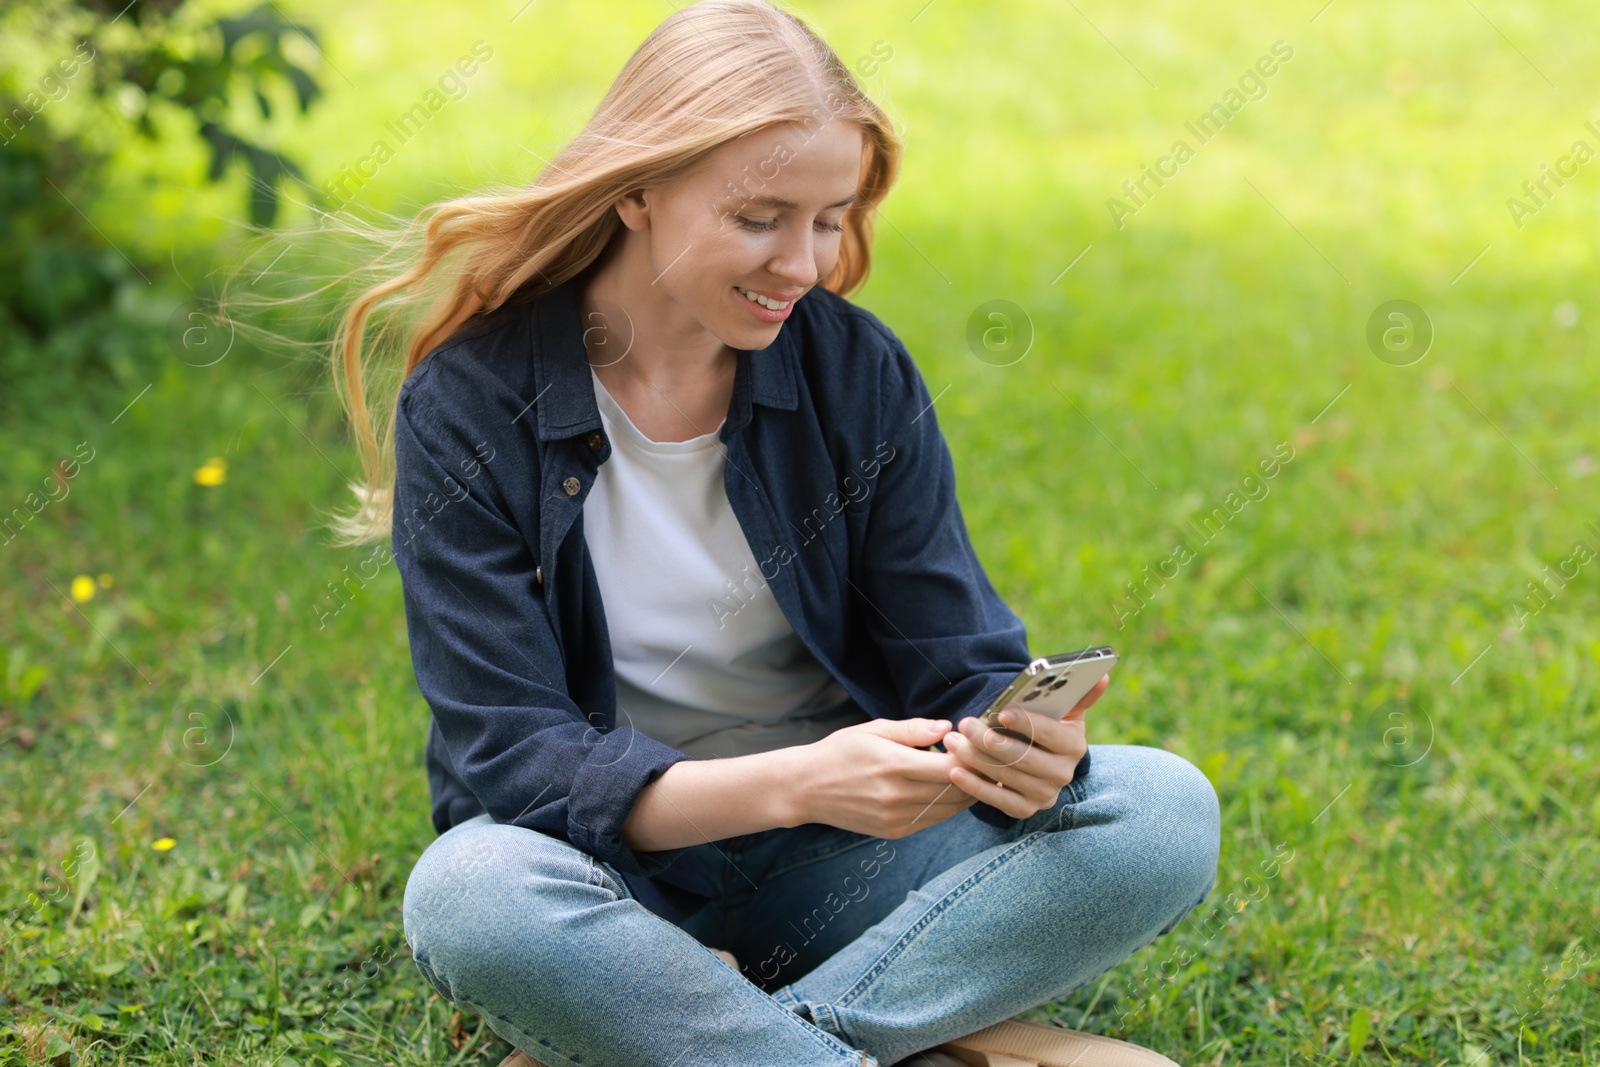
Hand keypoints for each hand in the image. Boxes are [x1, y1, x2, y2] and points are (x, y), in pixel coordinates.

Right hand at [793, 718, 977, 838]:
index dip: (970, 757)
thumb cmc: (840, 752)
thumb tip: (947, 727)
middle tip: (987, 761)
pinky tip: (950, 791)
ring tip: (976, 776)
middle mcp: (897, 795)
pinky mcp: (894, 831)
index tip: (976, 744)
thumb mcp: (873, 730)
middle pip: (954, 790)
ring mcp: (896, 817)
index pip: (950, 767)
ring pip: (949, 809)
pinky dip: (948, 807)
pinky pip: (933, 820)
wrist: (806, 788)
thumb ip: (913, 729)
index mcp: (893, 765)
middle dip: (975, 775)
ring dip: (967, 793)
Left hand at [939, 674, 1107, 818]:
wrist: (1039, 763)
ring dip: (975, 758)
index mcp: (1074, 745)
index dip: (1027, 724)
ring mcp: (1044, 795)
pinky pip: (997, 800)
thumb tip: (1102, 675)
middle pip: (1024, 757)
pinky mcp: (1025, 810)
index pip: (1051, 734)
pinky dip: (974, 786)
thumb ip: (1079, 695)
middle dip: (991, 740)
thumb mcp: (1064, 712)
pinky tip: (955, 770)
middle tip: (965, 724)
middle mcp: (1063, 774)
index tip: (1002, 713)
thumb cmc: (1046, 728)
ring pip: (1006, 776)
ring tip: (953, 741)